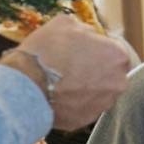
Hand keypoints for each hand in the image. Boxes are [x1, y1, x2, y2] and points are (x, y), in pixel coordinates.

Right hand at [7, 16, 130, 129]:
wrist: (25, 87)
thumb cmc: (46, 52)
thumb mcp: (65, 23)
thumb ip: (85, 29)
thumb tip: (89, 35)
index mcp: (118, 55)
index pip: (115, 48)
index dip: (98, 47)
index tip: (84, 48)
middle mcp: (118, 82)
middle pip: (110, 72)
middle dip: (96, 67)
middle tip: (73, 64)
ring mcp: (104, 103)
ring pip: (99, 91)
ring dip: (86, 86)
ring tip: (63, 80)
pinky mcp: (88, 119)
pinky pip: (84, 107)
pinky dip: (75, 102)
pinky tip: (59, 94)